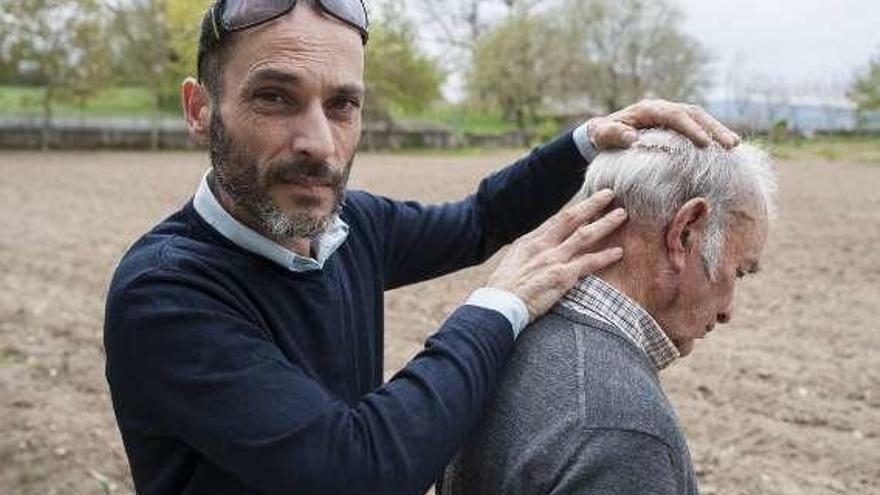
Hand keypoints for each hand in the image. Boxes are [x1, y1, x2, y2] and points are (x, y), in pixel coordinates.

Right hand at [487, 189, 625, 320]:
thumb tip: (537, 253)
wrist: (498, 305)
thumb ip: (529, 255)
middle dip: (592, 204)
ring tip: (622, 214)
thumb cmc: (503, 290)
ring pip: (585, 235)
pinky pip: (588, 263)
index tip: (589, 201)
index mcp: (530, 241)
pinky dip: (605, 256)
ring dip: (605, 223)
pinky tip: (619, 252)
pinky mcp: (561, 276)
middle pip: (572, 218)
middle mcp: (543, 245)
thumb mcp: (513, 263)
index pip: (557, 220)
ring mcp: (553, 259)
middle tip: (609, 193)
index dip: (575, 208)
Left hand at [586, 99, 740, 149]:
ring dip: (717, 130)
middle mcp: (663, 108)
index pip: (675, 116)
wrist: (603, 130)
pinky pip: (697, 125)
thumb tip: (632, 139)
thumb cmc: (603, 134)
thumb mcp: (603, 134)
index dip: (691, 128)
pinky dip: (711, 134)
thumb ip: (614, 135)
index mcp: (649, 109)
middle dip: (714, 128)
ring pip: (700, 118)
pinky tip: (723, 149)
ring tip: (734, 145)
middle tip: (731, 144)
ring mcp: (671, 114)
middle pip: (694, 114)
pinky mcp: (675, 124)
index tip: (704, 143)